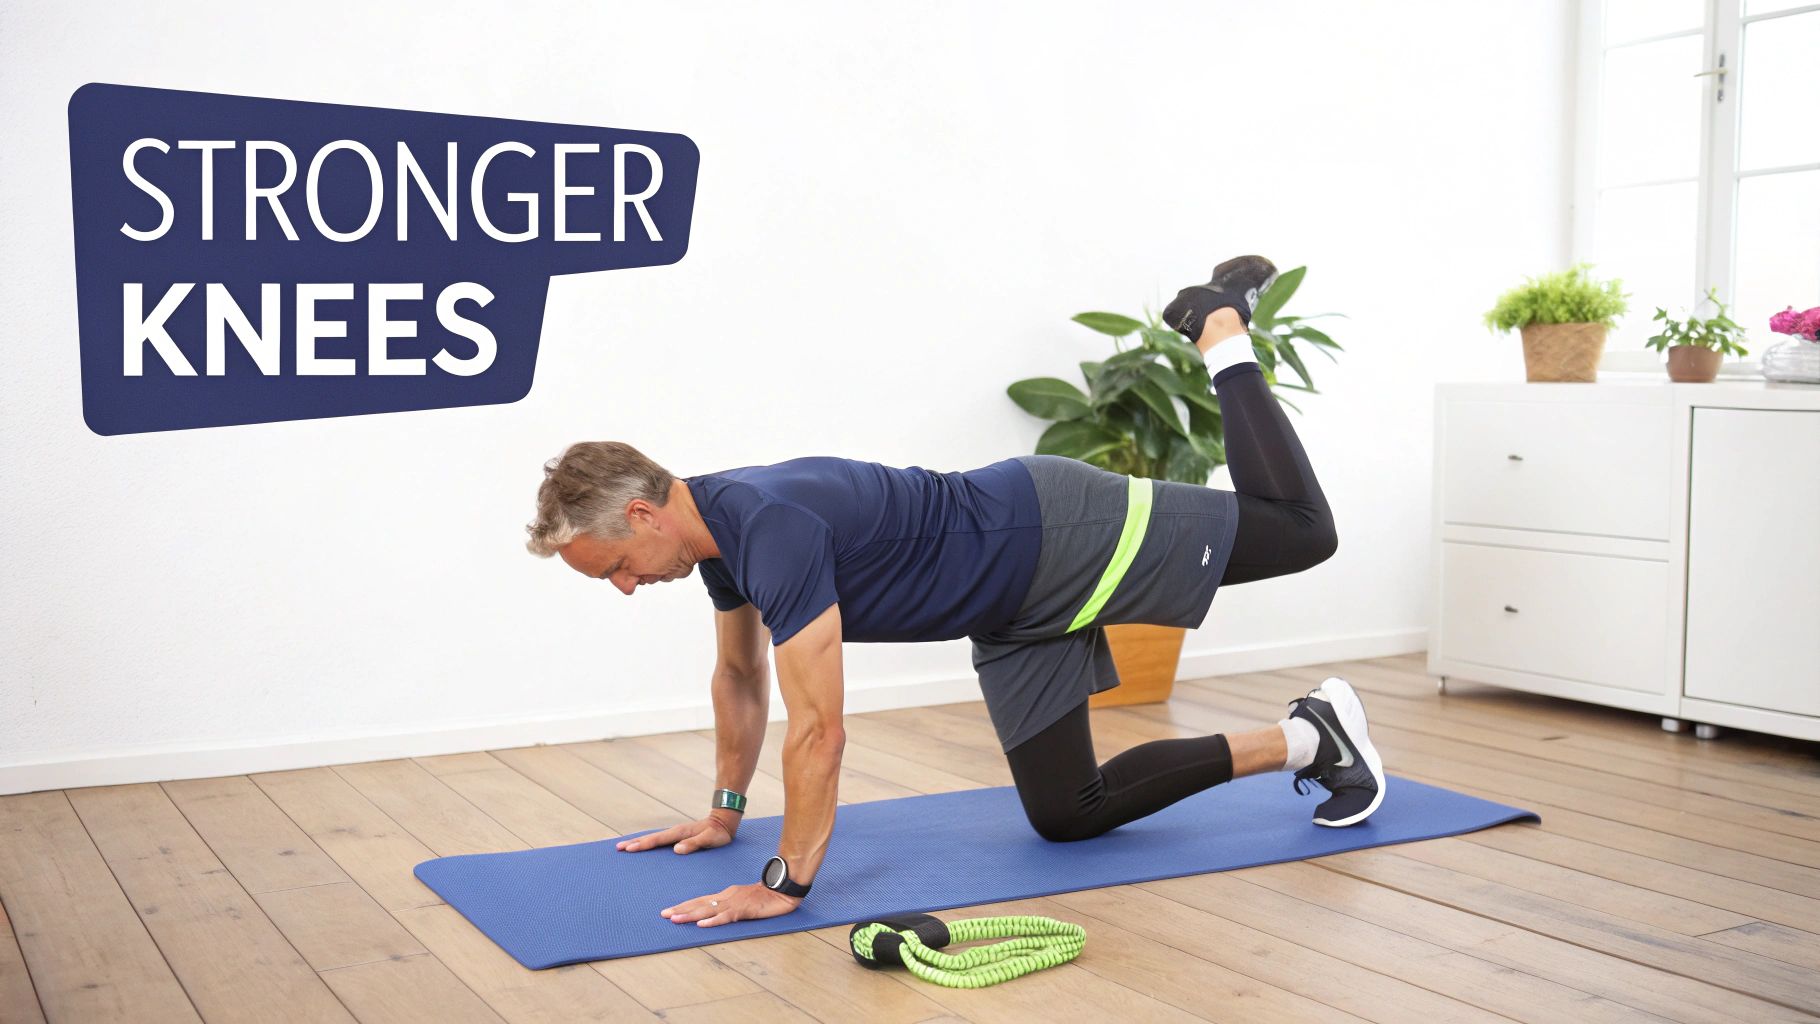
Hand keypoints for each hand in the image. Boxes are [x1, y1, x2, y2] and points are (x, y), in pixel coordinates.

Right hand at [615, 813, 736, 853]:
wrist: (723, 821)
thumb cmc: (718, 833)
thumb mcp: (710, 839)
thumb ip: (694, 844)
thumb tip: (676, 849)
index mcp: (680, 833)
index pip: (658, 840)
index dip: (643, 845)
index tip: (629, 849)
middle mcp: (675, 832)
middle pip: (651, 838)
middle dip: (634, 842)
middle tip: (618, 848)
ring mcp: (675, 833)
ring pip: (653, 838)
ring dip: (639, 842)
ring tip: (625, 847)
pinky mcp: (678, 836)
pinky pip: (659, 840)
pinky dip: (649, 842)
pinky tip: (644, 847)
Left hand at [661, 881, 801, 926]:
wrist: (783, 890)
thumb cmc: (765, 897)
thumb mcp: (743, 901)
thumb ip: (730, 906)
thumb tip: (714, 915)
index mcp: (726, 895)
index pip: (701, 901)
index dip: (685, 906)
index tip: (669, 911)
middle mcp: (726, 897)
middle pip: (700, 904)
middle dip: (681, 909)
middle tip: (663, 915)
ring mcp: (735, 903)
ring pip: (708, 910)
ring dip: (690, 915)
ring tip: (675, 919)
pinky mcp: (744, 910)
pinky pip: (726, 916)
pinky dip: (713, 921)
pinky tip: (702, 925)